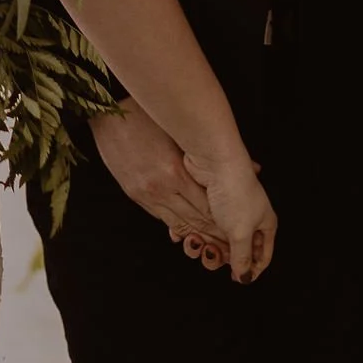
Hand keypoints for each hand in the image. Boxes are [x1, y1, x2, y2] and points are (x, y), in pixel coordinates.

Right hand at [92, 102, 226, 263]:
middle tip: (230, 246)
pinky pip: (160, 217)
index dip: (222, 221)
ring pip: (177, 223)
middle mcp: (160, 188)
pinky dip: (176, 225)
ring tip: (214, 244)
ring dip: (196, 234)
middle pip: (194, 220)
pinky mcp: (133, 194)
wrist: (107, 117)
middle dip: (213, 234)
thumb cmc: (146, 118)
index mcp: (174, 172)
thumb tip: (254, 166)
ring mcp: (145, 194)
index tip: (236, 229)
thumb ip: (216, 156)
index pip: (206, 206)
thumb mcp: (180, 134)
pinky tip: (188, 231)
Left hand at [193, 154, 276, 284]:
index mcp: (265, 224)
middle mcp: (249, 218)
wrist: (214, 161)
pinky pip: (203, 229)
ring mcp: (228, 213)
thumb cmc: (234, 192)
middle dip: (223, 257)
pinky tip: (186, 237)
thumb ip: (242, 257)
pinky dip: (194, 235)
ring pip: (218, 242)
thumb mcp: (240, 231)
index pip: (263, 255)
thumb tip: (245, 277)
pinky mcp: (210, 207)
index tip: (237, 279)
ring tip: (198, 243)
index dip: (252, 269)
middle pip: (238, 251)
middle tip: (212, 255)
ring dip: (206, 247)